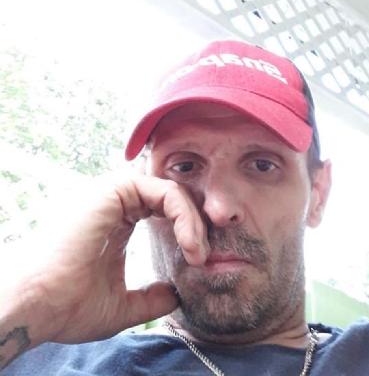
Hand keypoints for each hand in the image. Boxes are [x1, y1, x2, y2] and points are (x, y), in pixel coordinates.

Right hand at [11, 174, 208, 344]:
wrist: (35, 306)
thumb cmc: (68, 306)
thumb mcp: (120, 306)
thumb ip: (150, 298)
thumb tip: (174, 295)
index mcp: (119, 221)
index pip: (166, 211)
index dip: (188, 231)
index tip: (199, 261)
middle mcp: (118, 203)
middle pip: (174, 199)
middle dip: (196, 224)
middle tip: (204, 255)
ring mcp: (115, 194)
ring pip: (173, 192)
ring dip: (193, 221)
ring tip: (199, 252)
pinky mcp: (114, 191)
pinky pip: (165, 192)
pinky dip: (184, 214)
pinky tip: (190, 241)